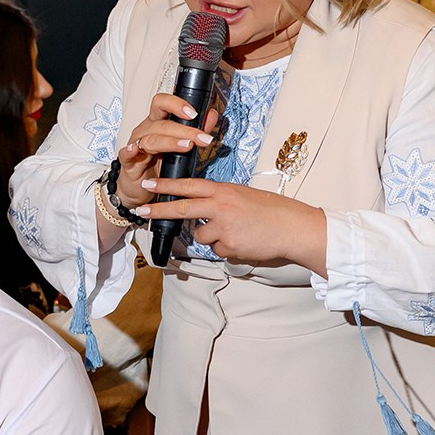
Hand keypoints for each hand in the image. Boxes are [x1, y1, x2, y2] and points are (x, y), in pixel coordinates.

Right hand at [116, 93, 216, 208]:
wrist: (140, 188)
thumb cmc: (159, 164)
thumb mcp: (180, 147)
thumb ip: (195, 130)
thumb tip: (211, 115)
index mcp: (157, 122)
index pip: (162, 103)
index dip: (176, 104)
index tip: (194, 113)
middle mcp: (145, 131)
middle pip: (162, 123)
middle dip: (185, 130)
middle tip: (203, 139)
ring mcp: (136, 146)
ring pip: (151, 139)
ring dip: (170, 142)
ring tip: (187, 146)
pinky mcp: (128, 163)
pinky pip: (125, 155)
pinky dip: (129, 151)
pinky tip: (134, 150)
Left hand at [138, 176, 327, 271]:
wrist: (292, 227)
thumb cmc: (272, 211)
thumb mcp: (243, 196)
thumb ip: (221, 200)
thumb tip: (205, 211)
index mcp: (224, 190)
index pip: (189, 185)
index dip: (167, 185)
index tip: (149, 184)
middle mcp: (220, 206)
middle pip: (182, 208)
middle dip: (159, 210)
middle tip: (142, 211)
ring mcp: (223, 226)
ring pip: (201, 236)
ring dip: (212, 238)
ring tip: (236, 232)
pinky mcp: (229, 245)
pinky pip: (218, 250)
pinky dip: (227, 249)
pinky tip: (244, 242)